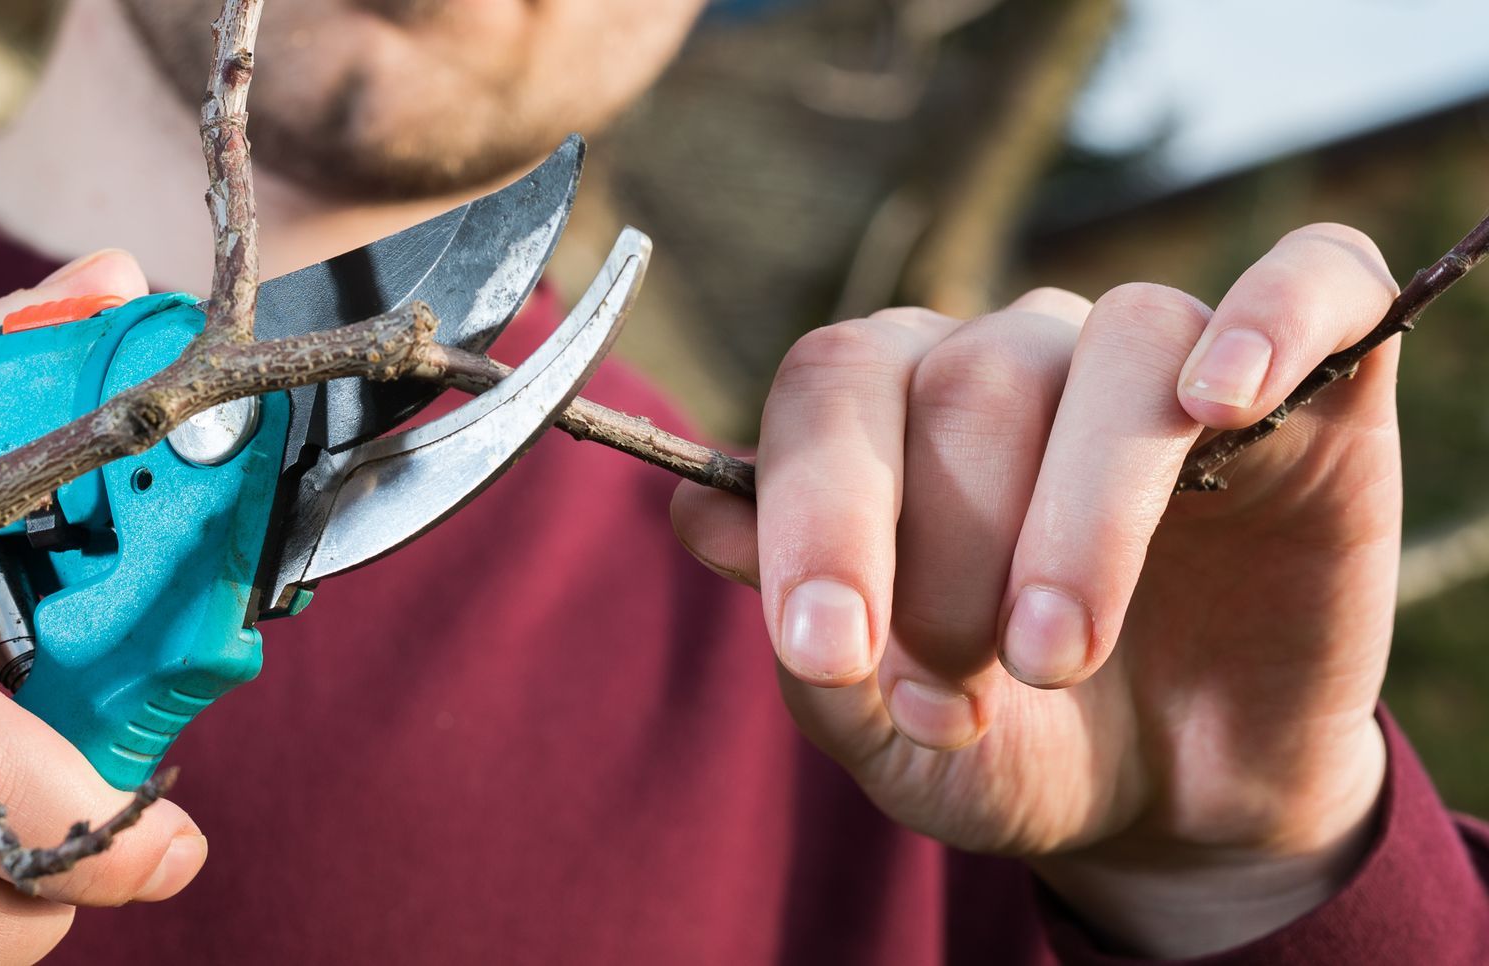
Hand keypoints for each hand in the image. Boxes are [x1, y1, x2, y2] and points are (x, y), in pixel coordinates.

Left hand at [672, 224, 1402, 955]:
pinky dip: (1265, 323)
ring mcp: (1158, 357)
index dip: (821, 511)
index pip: (832, 387)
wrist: (1176, 801)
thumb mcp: (889, 731)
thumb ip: (803, 641)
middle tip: (959, 695)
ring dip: (1077, 518)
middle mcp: (1014, 358)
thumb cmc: (1012, 745)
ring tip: (1057, 654)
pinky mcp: (1309, 381)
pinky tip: (1223, 402)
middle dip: (947, 557)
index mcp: (893, 412)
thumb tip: (704, 518)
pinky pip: (1303, 285)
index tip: (828, 647)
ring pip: (1112, 348)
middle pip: (964, 378)